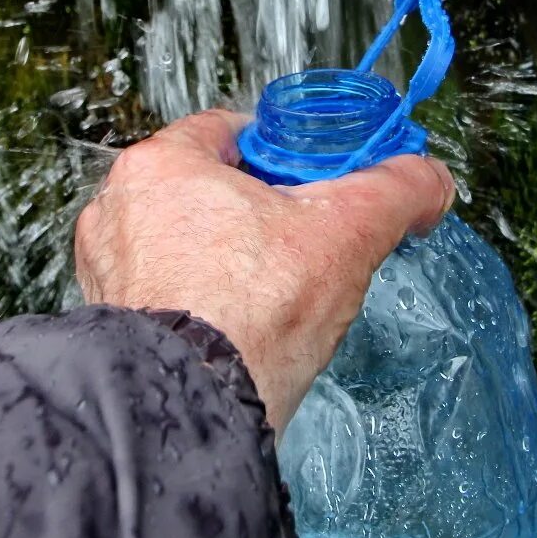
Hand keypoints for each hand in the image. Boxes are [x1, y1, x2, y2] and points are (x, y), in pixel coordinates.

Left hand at [75, 109, 455, 433]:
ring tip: (274, 289)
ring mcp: (107, 270)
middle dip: (256, 210)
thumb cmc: (251, 313)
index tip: (313, 174)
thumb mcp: (346, 233)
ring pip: (183, 242)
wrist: (196, 407)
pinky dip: (199, 301)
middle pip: (205, 188)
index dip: (281, 150)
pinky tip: (239, 325)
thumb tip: (429, 181)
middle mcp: (117, 211)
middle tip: (303, 236)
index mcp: (160, 165)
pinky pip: (164, 293)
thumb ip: (394, 190)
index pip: (228, 130)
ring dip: (226, 257)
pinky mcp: (111, 323)